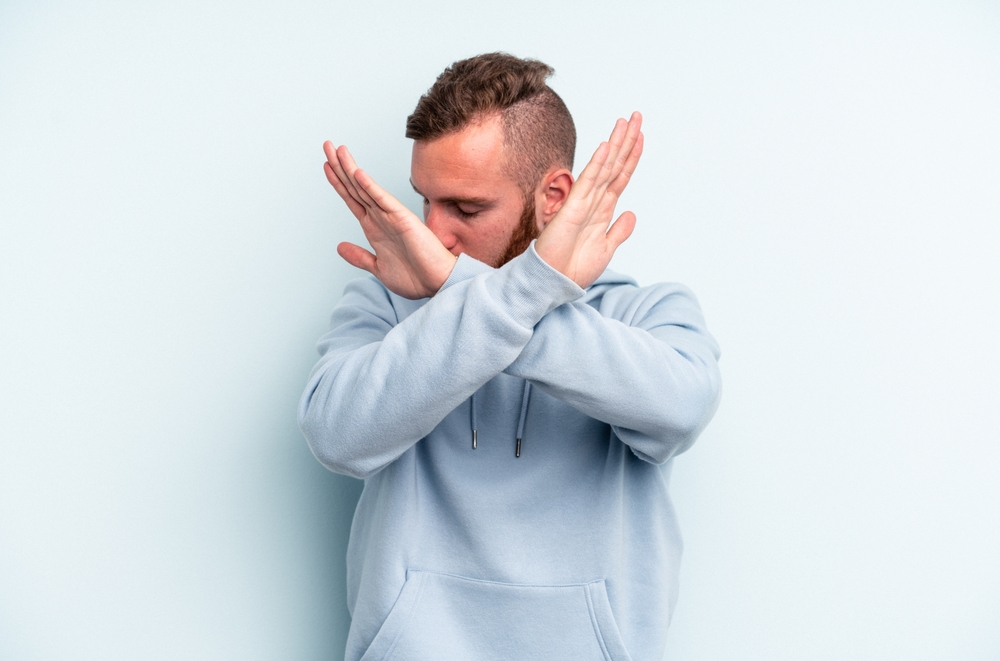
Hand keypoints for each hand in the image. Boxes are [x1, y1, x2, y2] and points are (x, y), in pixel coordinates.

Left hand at [323, 142, 457, 298]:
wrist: (438, 285)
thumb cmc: (415, 278)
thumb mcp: (379, 269)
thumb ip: (360, 257)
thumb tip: (339, 247)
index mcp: (375, 228)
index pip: (352, 199)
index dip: (338, 182)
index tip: (326, 165)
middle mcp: (381, 218)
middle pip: (355, 187)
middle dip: (339, 167)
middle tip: (326, 145)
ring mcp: (392, 217)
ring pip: (366, 188)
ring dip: (351, 169)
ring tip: (338, 150)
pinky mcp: (403, 221)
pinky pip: (383, 201)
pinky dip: (370, 187)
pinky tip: (358, 174)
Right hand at [533, 112, 643, 288]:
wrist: (555, 283)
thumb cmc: (573, 269)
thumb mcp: (605, 249)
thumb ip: (618, 231)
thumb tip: (632, 214)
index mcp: (602, 210)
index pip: (620, 176)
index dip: (631, 156)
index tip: (641, 136)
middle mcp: (594, 201)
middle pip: (614, 165)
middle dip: (626, 140)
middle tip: (637, 115)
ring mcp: (583, 202)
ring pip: (603, 167)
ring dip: (615, 144)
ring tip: (625, 121)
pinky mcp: (572, 209)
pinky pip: (588, 182)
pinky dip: (597, 164)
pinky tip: (605, 147)